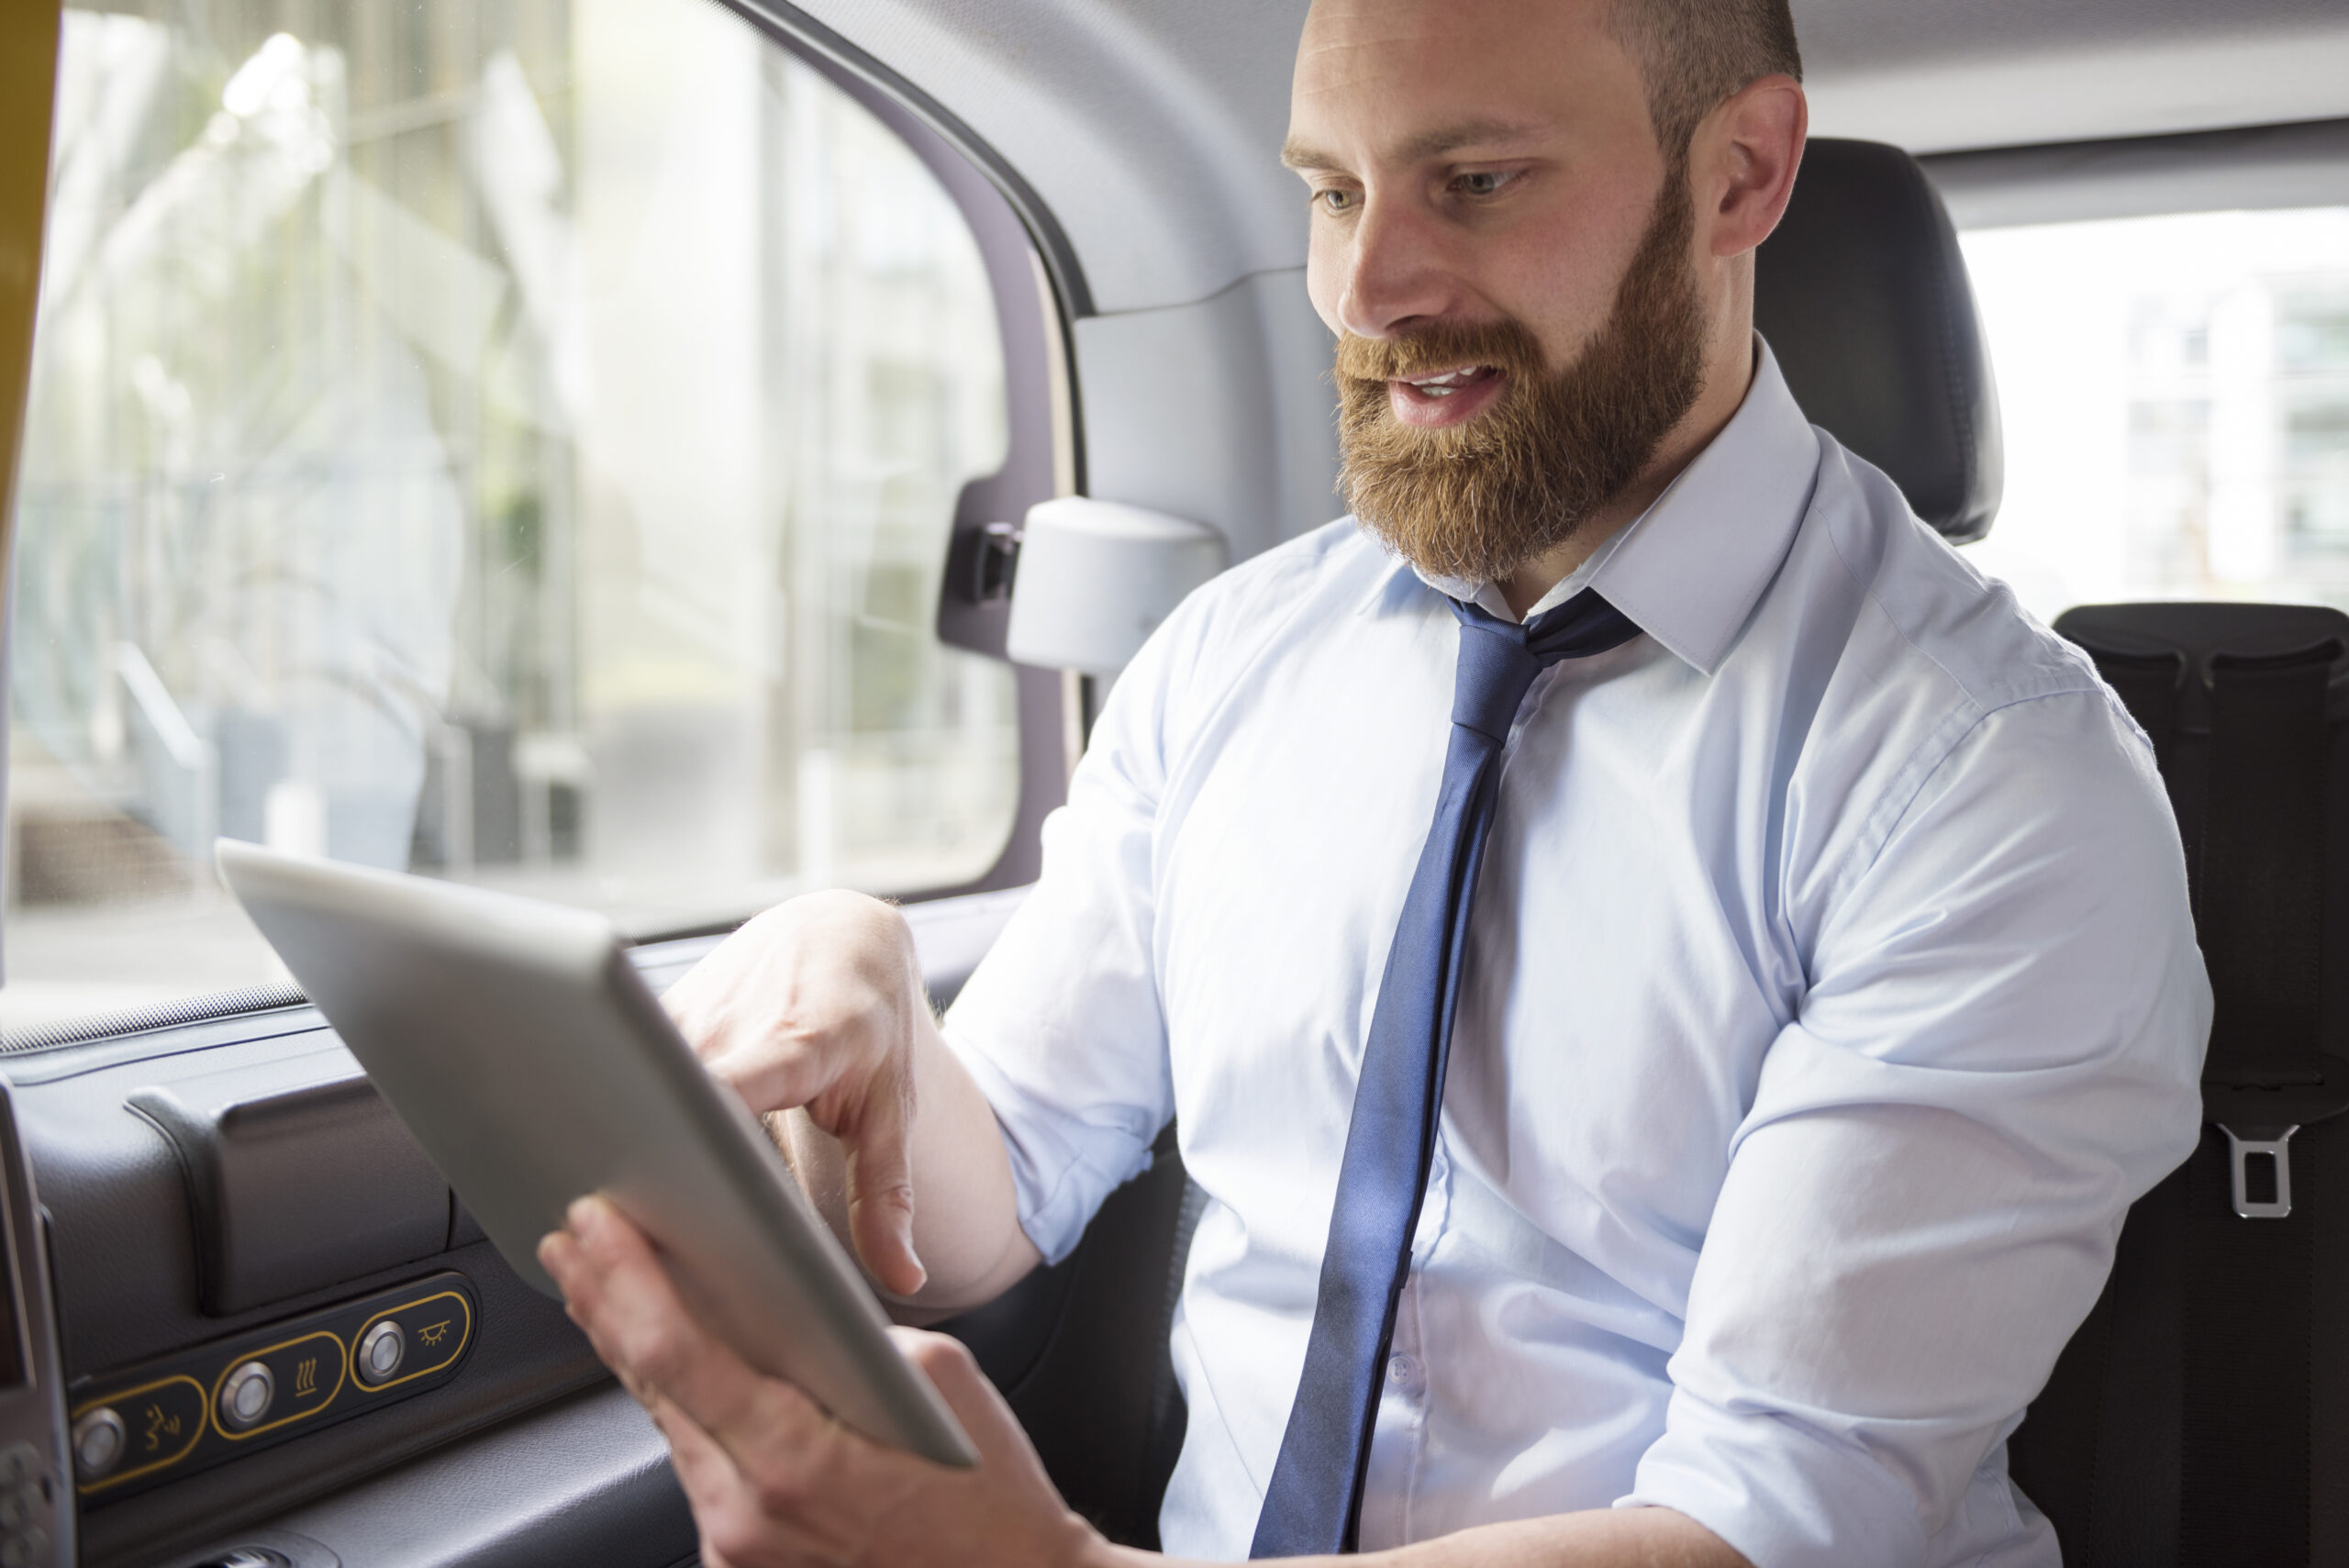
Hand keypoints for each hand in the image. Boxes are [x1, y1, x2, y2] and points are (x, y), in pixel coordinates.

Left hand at [540, 1197, 1105, 1567]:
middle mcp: (745, 1514)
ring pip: (668, 1426)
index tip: (596, 1227)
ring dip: (633, 1352)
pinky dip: (682, 1408)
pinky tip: (666, 1366)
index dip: (624, 1281)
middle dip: (606, 1304)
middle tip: (571, 1241)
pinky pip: (699, 1466)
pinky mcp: (743, 1561)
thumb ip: (855, 1336)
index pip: (676, 1354)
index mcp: (791, 1460)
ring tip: (598, 1290)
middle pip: (651, 1388)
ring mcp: (738, 1547)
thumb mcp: (938, 1375)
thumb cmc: (988, 1498)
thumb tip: (796, 1308)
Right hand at [664, 892, 930, 1294]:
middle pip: (665, 1105)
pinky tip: (642, 1152)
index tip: (671, 1194)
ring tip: (641, 1206)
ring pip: (638, 1091)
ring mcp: (682, 1013)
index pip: (724, 1090)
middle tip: (650, 1243)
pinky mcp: (653, 1016)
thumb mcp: (890, 1108)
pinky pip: (631, 1076)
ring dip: (636, 1143)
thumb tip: (903, 1281)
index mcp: (792, 1044)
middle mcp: (726, 1024)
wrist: (838, 935)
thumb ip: (888, 1195)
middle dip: (654, 1169)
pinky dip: (634, 1115)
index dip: (692, 1138)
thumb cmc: (870, 1024)